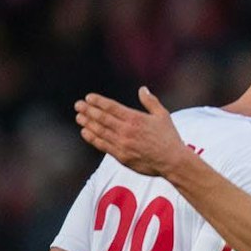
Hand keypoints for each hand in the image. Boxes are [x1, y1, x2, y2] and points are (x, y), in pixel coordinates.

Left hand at [74, 87, 196, 177]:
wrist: (173, 162)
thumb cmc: (169, 138)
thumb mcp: (163, 116)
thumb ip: (151, 102)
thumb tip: (142, 89)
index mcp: (135, 119)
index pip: (111, 107)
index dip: (98, 101)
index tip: (88, 97)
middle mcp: (126, 130)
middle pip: (102, 118)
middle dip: (88, 110)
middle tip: (78, 105)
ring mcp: (122, 144)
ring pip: (100, 131)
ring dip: (88, 123)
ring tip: (79, 117)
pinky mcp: (121, 156)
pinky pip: (103, 145)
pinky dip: (93, 138)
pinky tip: (86, 132)